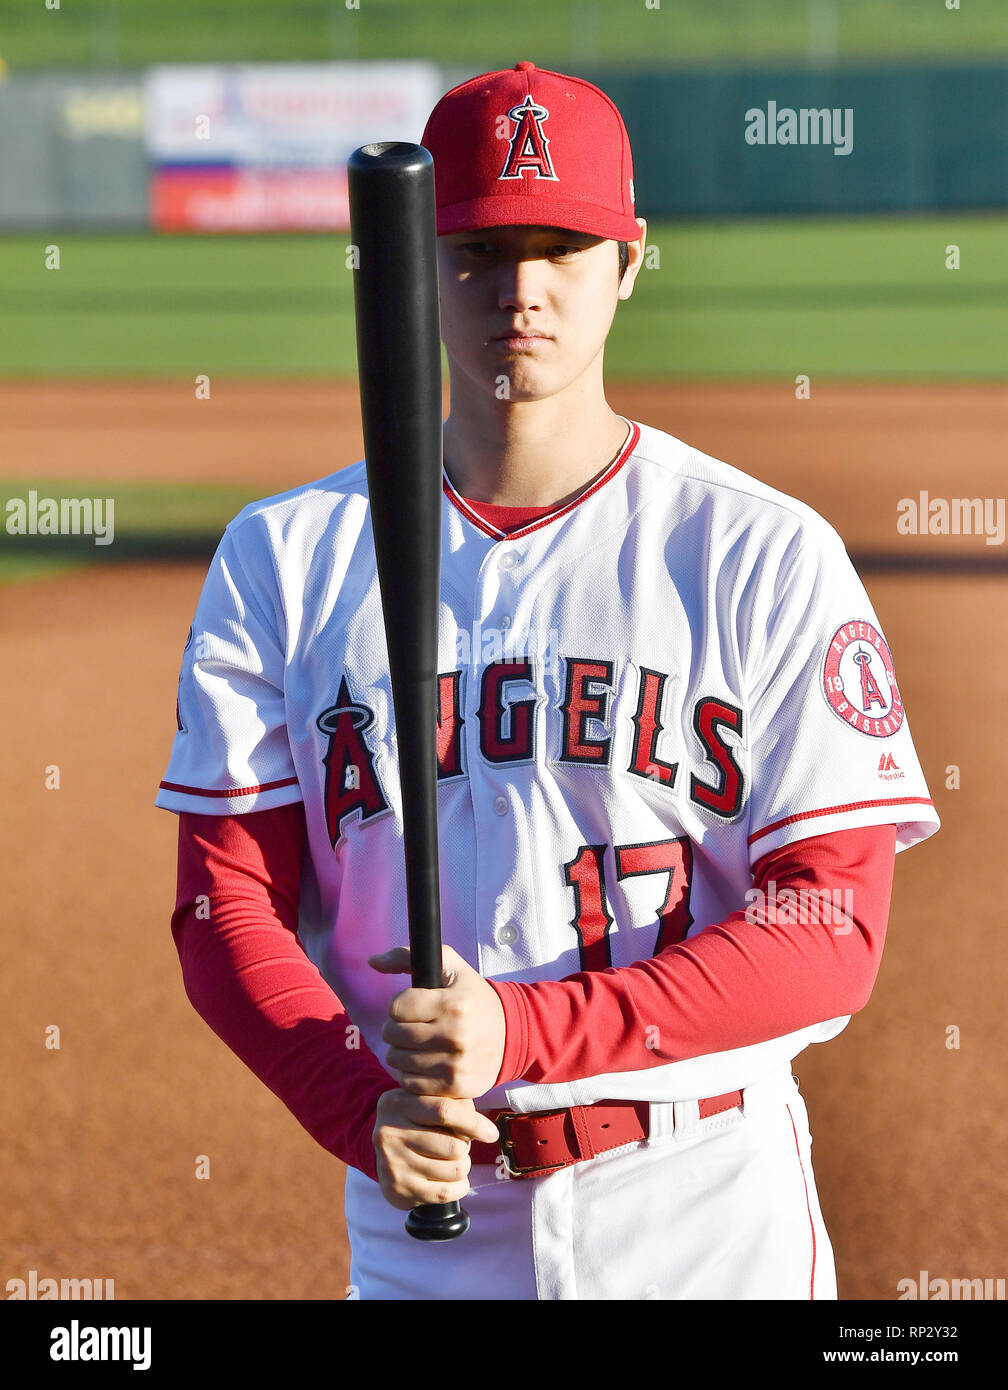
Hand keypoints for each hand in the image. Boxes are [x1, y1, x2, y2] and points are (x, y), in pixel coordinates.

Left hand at [368, 944, 506, 1099]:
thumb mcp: (450, 968)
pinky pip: (409, 1083)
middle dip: (396, 1028)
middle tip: (412, 1026)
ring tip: (416, 1044)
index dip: (400, 1005)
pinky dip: (409, 1073)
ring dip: (400, 1051)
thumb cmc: (473, 998)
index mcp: (453, 1003)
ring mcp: (455, 1065)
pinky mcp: (455, 1088)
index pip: (396, 1007)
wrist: (512, 1034)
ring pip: (396, 1060)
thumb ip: (408, 956)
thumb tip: (373, 961)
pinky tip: (423, 1062)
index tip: (414, 1007)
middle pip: (393, 1034)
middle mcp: (455, 1035)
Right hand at [372, 1088, 499, 1211]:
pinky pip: (445, 1193)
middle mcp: (388, 1133)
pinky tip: (452, 1180)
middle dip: (466, 1148)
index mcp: (397, 1104)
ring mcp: (392, 1163)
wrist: (385, 1152)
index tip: (492, 1134)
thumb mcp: (428, 1101)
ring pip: (454, 1170)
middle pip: (454, 1146)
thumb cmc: (418, 1122)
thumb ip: (455, 1103)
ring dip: (463, 1167)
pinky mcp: (398, 1189)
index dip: (474, 1123)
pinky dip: (459, 1187)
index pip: (444, 1111)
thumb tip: (483, 1128)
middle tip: (459, 1146)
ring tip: (452, 1161)